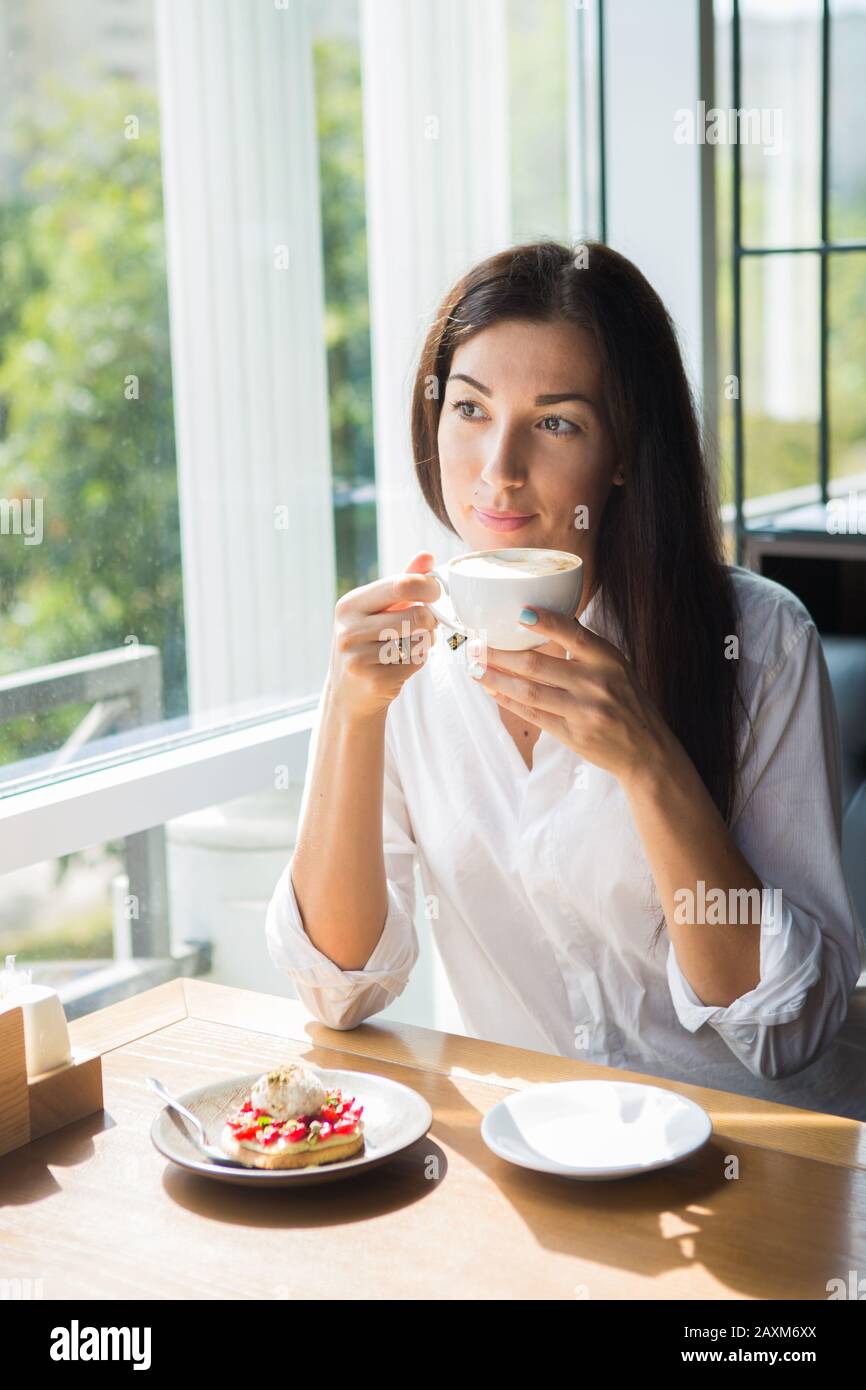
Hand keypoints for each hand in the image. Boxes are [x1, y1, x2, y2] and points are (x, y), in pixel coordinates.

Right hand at [327, 552, 440, 720]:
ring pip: (419, 640)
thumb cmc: (369, 644)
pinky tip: (401, 664)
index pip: (400, 585)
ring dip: (425, 642)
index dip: (428, 587)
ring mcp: (358, 656)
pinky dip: (417, 661)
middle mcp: (348, 628)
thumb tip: (427, 556)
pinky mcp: (373, 680)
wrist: (349, 694)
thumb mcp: (378, 611)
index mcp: (350, 604)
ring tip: (411, 644)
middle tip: (427, 625)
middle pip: (416, 615)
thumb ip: (402, 582)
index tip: (436, 593)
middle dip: (430, 620)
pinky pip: (416, 662)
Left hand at [467, 606, 676, 784]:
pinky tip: (492, 691)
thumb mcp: (616, 666)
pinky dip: (508, 702)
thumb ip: (585, 647)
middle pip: (537, 665)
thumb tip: (542, 618)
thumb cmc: (626, 700)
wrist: (646, 749)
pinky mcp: (572, 735)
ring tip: (475, 669)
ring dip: (495, 679)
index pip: (574, 634)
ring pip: (528, 691)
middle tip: (476, 645)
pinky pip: (532, 715)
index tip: (520, 612)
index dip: (547, 622)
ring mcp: (583, 711)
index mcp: (608, 659)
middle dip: (500, 654)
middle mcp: (596, 683)